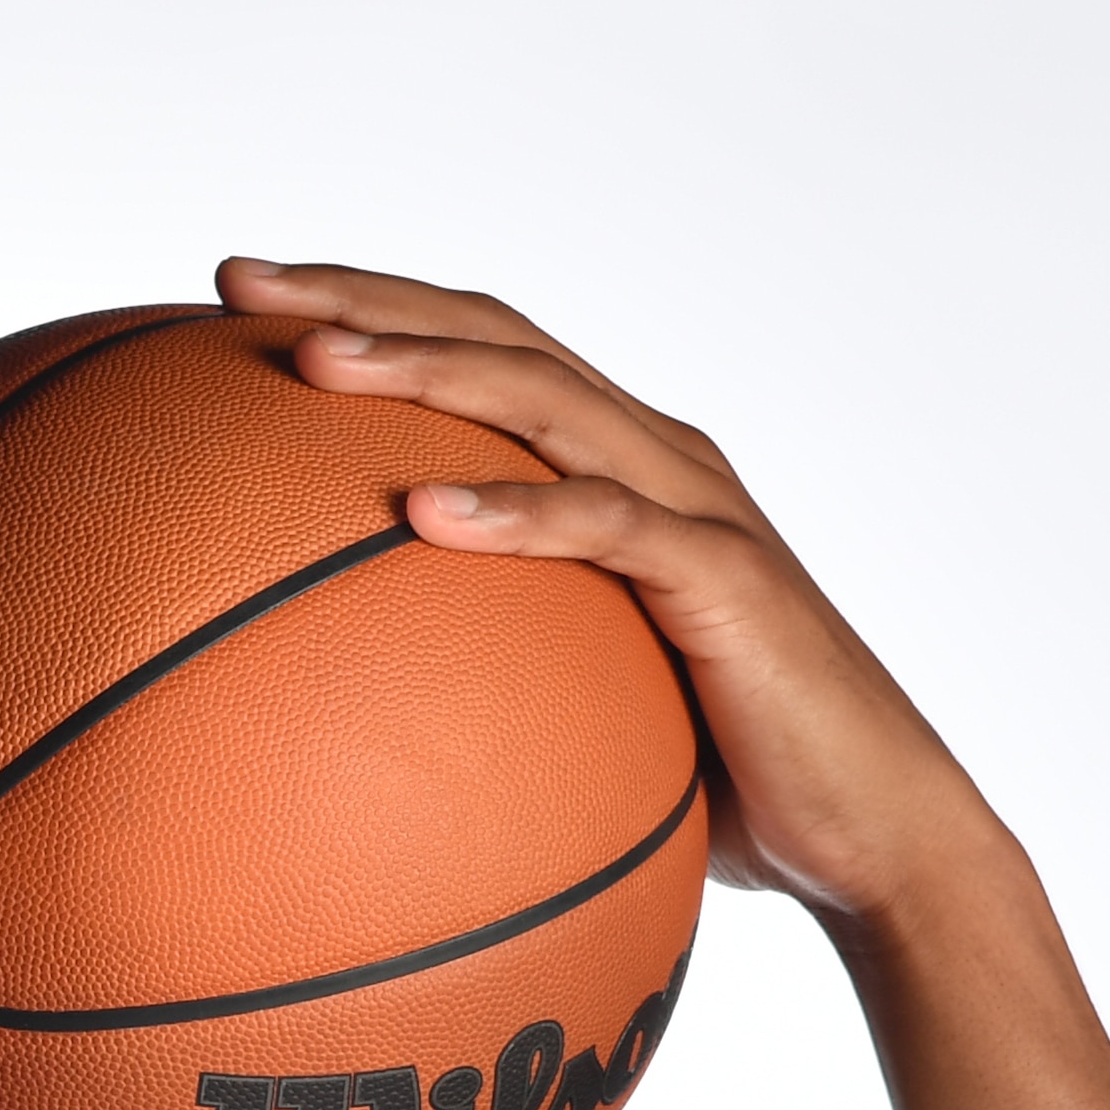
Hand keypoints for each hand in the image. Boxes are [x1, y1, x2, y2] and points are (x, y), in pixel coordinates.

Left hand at [220, 256, 1001, 930]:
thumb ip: (484, 668)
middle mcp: (653, 454)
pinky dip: (514, 513)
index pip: (478, 350)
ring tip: (312, 363)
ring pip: (543, 399)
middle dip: (361, 297)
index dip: (367, 307)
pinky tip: (421, 512)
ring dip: (423, 371)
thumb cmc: (718, 776)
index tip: (239, 296)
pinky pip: (605, 527)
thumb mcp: (575, 703)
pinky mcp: (723, 577)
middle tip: (237, 279)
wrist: (872, 830)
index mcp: (614, 464)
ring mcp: (693, 505)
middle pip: (493, 335)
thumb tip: (336, 715)